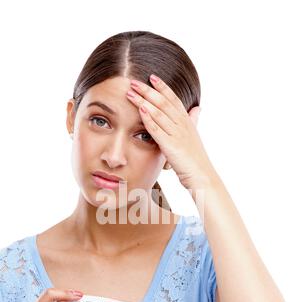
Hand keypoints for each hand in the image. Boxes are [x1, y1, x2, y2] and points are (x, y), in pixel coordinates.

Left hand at [126, 74, 215, 189]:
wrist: (202, 176)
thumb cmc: (196, 159)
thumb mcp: (195, 136)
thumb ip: (193, 121)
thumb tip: (197, 108)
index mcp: (187, 121)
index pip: (173, 98)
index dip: (162, 87)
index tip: (151, 76)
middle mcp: (182, 124)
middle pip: (163, 102)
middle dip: (148, 90)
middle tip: (133, 81)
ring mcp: (177, 134)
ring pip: (158, 112)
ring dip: (143, 101)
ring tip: (130, 93)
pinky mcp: (171, 145)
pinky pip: (157, 129)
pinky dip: (148, 119)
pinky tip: (139, 110)